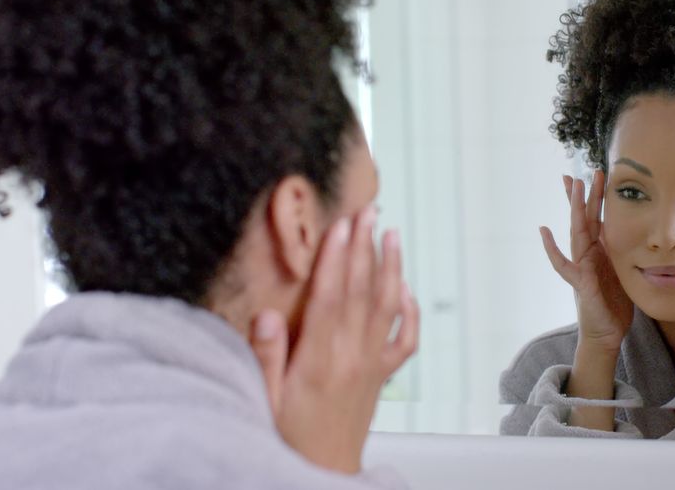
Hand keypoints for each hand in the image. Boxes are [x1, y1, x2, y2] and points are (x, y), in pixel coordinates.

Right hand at [248, 208, 419, 473]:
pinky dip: (408, 311)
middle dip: (364, 247)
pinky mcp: (382, 375)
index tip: (341, 225)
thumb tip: (267, 315)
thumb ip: (266, 357)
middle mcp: (352, 357)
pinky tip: (405, 288)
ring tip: (392, 234)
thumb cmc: (289, 439)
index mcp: (320, 360)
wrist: (322, 474)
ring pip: (386, 307)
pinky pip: (405, 339)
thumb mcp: (265, 400)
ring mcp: (372, 365)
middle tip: (369, 210)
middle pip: (361, 291)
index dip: (336, 257)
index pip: (330, 297)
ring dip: (391, 267)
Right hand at [540, 172, 632, 352]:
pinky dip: (552, 248)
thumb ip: (622, 252)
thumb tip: (637, 232)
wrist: (607, 332)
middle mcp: (587, 255)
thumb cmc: (615, 303)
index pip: (595, 218)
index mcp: (599, 251)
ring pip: (576, 233)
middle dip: (584, 196)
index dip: (593, 197)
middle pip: (584, 219)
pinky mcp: (580, 283)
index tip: (594, 174)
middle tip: (584, 172)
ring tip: (571, 188)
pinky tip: (544, 231)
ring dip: (574, 209)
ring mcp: (580, 267)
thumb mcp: (624, 271)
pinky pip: (563, 264)